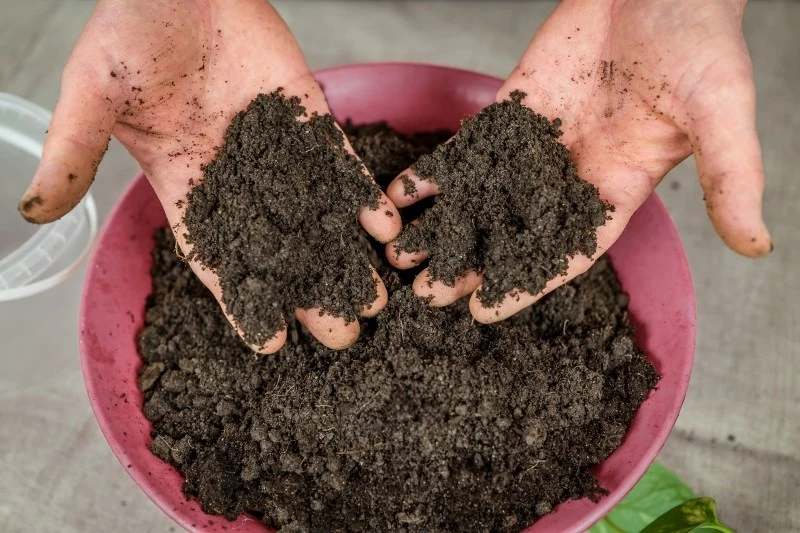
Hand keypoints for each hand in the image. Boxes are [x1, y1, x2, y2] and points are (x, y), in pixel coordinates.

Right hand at [18, 0, 400, 351]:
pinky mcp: (308, 118)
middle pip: (278, 251)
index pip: (216, 258)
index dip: (241, 302)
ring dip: (344, 257)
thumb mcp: (93, 94)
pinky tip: (384, 230)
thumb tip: (34, 212)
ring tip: (373, 302)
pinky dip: (361, 196)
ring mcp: (277, 150)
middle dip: (308, 294)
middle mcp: (236, 178)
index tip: (269, 343)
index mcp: (185, 185)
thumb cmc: (129, 30)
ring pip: (316, 216)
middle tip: (340, 338)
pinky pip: (339, 165)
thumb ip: (74, 153)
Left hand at [386, 0, 770, 321]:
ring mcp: (539, 142)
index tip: (486, 312)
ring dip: (444, 226)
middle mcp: (573, 174)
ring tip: (402, 257)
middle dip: (472, 264)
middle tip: (428, 293)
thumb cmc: (701, 39)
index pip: (569, 250)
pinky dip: (437, 171)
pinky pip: (470, 148)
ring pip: (483, 196)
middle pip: (514, 232)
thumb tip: (757, 247)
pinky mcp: (514, 108)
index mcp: (620, 187)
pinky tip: (401, 194)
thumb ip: (734, 178)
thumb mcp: (722, 111)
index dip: (529, 283)